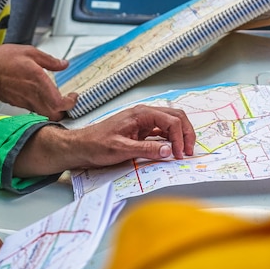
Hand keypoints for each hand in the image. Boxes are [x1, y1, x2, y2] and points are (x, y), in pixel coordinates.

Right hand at [0, 44, 77, 120]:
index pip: (60, 103)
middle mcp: (32, 95)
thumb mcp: (29, 51)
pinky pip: (34, 110)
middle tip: (67, 101)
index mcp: (38, 81)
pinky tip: (40, 97)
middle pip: (54, 115)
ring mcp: (24, 101)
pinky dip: (41, 107)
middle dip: (64, 111)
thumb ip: (49, 60)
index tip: (73, 96)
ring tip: (55, 99)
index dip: (70, 103)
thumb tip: (63, 64)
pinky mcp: (17, 103)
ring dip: (53, 110)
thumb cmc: (2, 59)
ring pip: (44, 114)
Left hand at [13, 105, 195, 176]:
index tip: (180, 154)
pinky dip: (171, 139)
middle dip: (186, 133)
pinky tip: (172, 150)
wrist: (80, 146)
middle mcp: (144, 114)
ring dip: (180, 135)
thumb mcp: (120, 149)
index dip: (180, 137)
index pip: (171, 120)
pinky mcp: (141, 131)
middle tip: (189, 151)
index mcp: (140, 114)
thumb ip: (145, 149)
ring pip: (171, 123)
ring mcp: (143, 122)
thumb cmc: (96, 145)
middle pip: (175, 117)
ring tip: (183, 151)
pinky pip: (162, 132)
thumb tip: (168, 151)